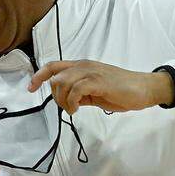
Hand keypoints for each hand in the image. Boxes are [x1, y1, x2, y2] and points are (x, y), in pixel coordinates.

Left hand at [28, 60, 173, 113]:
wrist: (145, 89)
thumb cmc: (122, 91)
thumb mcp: (96, 92)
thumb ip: (81, 93)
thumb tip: (68, 100)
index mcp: (82, 66)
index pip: (53, 66)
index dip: (39, 76)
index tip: (30, 88)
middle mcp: (84, 66)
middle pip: (54, 76)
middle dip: (54, 95)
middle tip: (67, 107)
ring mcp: (91, 72)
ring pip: (62, 82)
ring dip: (62, 100)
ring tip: (73, 109)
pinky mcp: (98, 81)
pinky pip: (74, 90)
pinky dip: (71, 102)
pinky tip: (77, 109)